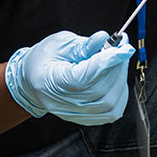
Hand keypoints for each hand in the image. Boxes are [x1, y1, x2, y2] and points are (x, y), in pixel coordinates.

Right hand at [5, 30, 135, 125]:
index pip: (85, 77)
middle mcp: (61, 104)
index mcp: (50, 82)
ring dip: (120, 81)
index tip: (124, 48)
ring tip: (118, 62)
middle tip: (123, 49)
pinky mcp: (85, 118)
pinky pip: (111, 113)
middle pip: (100, 92)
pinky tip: (117, 78)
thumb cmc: (44, 59)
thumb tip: (104, 39)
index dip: (108, 62)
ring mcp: (73, 114)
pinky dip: (120, 95)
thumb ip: (83, 44)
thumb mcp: (60, 43)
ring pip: (109, 105)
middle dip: (117, 68)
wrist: (32, 79)